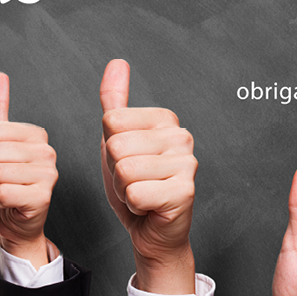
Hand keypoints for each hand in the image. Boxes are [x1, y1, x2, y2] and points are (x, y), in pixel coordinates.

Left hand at [0, 72, 60, 266]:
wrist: (17, 222)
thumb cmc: (8, 182)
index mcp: (38, 135)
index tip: (4, 163)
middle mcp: (49, 152)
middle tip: (5, 181)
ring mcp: (48, 176)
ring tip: (9, 192)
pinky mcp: (42, 198)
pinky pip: (3, 192)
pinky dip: (1, 202)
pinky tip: (12, 204)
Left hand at [98, 59, 199, 292]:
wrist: (153, 232)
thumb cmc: (135, 185)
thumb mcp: (116, 140)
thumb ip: (115, 102)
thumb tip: (117, 63)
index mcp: (165, 119)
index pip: (111, 120)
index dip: (109, 148)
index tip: (128, 161)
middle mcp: (181, 136)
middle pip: (115, 145)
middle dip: (115, 170)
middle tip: (134, 182)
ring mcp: (187, 163)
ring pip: (124, 170)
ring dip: (124, 190)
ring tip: (141, 193)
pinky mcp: (185, 192)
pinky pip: (135, 194)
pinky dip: (134, 206)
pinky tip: (149, 207)